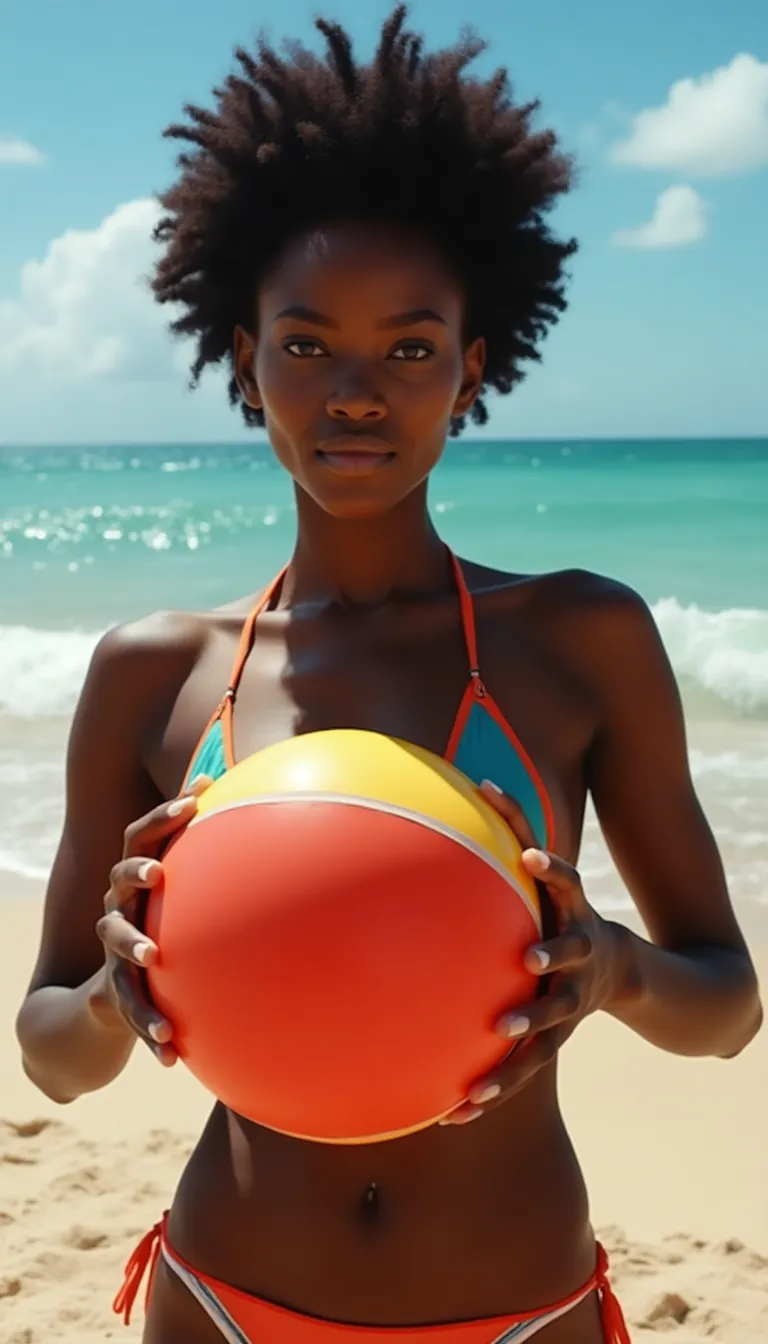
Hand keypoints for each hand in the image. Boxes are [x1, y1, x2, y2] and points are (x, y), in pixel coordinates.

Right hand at [89, 774, 211, 1065]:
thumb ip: (223, 862)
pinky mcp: (118, 990)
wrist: (113, 996)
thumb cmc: (169, 927)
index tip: (194, 800)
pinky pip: (130, 1007)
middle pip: (119, 879)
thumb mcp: (192, 897)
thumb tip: (275, 815)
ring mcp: (114, 948)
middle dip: (136, 872)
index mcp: (141, 878)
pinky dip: (149, 1026)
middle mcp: (121, 906)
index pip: (142, 836)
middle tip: (158, 873)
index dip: (164, 816)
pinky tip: (171, 1052)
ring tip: (151, 954)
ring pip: (115, 941)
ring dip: (132, 943)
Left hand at [441, 779, 619, 1124]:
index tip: (534, 856)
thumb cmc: (560, 916)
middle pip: (569, 952)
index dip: (553, 868)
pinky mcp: (560, 1036)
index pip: (566, 883)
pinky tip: (455, 1111)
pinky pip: (526, 1065)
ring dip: (528, 1023)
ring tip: (500, 1033)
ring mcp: (573, 998)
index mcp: (571, 914)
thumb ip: (507, 843)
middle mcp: (577, 953)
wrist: (621, 974)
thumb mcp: (545, 888)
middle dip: (552, 953)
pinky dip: (494, 1086)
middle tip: (528, 958)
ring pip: (553, 1015)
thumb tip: (463, 788)